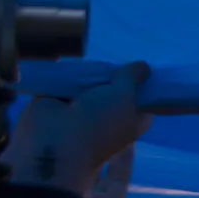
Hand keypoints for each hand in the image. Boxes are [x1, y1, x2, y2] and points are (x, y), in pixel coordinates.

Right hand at [3, 63, 150, 195]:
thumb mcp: (125, 95)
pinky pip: (67, 82)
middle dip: (114, 73)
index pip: (143, 99)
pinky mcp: (58, 102)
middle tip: (115, 57)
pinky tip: (72, 60)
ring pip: (91, 84)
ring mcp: (84, 109)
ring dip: (90, 72)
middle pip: (116, 87)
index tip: (141, 65)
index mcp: (133, 120)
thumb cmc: (100, 121)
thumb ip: (132, 77)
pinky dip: (69, 73)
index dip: (142, 83)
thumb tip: (143, 66)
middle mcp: (110, 115)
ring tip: (92, 58)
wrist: (55, 140)